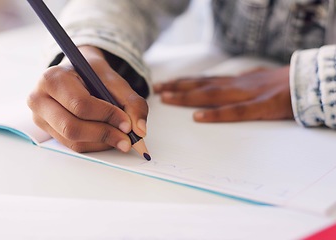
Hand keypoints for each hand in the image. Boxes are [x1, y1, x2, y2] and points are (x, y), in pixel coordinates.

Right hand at [28, 46, 147, 152]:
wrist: (74, 73)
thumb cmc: (91, 74)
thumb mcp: (113, 79)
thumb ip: (131, 102)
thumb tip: (140, 130)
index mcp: (52, 79)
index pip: (80, 104)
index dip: (106, 116)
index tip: (127, 123)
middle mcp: (39, 99)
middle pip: (72, 128)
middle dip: (104, 134)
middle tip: (127, 139)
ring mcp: (40, 118)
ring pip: (72, 141)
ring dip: (101, 143)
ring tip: (120, 138)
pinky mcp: (47, 132)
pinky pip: (73, 146)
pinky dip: (94, 145)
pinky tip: (107, 137)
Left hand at [153, 66, 292, 121]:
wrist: (309, 82)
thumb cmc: (284, 83)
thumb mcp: (258, 79)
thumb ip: (241, 82)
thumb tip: (226, 82)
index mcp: (237, 81)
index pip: (204, 80)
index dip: (183, 82)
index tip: (164, 84)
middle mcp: (237, 85)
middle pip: (201, 86)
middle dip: (177, 88)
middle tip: (156, 90)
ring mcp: (247, 95)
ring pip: (211, 95)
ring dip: (187, 97)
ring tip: (167, 99)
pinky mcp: (260, 107)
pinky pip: (235, 112)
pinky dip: (215, 114)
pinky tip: (198, 117)